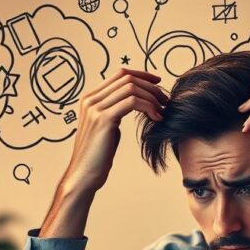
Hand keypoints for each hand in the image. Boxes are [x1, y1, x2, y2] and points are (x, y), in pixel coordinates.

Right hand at [60, 68, 166, 196]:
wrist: (84, 175)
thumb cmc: (98, 156)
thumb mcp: (107, 127)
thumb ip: (115, 112)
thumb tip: (134, 104)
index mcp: (90, 98)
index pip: (120, 74)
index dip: (142, 75)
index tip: (158, 82)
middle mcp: (91, 99)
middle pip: (127, 78)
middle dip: (150, 87)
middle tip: (164, 100)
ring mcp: (95, 108)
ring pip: (131, 88)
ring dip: (151, 97)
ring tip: (162, 110)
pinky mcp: (103, 119)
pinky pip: (132, 102)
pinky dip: (148, 107)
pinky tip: (156, 118)